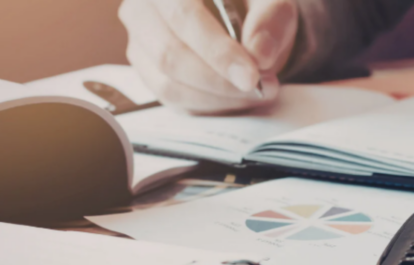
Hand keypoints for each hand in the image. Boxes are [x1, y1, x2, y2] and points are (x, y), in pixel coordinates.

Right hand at [119, 0, 297, 113]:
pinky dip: (212, 105)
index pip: (184, 16)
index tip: (250, 76)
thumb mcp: (272, 2)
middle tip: (261, 86)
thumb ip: (271, 21)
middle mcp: (143, 9)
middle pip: (171, 56)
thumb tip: (259, 54)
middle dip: (221, 81)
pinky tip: (237, 96)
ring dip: (219, 97)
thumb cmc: (251, 6)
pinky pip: (176, 101)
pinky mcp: (150, 74)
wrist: (241, 19)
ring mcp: (141, 44)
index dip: (217, 51)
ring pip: (170, 85)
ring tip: (256, 91)